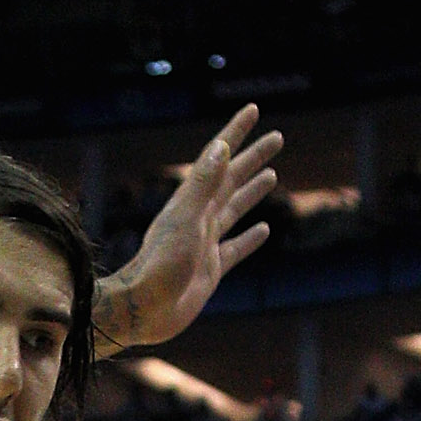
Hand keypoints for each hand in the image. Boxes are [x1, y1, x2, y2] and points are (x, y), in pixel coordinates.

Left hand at [99, 107, 280, 349]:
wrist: (143, 310)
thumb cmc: (159, 266)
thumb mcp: (184, 221)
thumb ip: (202, 185)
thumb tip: (221, 146)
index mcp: (192, 202)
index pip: (218, 159)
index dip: (235, 133)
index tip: (252, 110)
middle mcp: (199, 218)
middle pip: (231, 180)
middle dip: (253, 157)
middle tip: (277, 137)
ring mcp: (205, 244)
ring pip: (234, 210)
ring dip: (252, 191)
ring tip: (271, 175)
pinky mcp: (211, 270)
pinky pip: (235, 249)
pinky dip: (250, 238)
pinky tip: (264, 230)